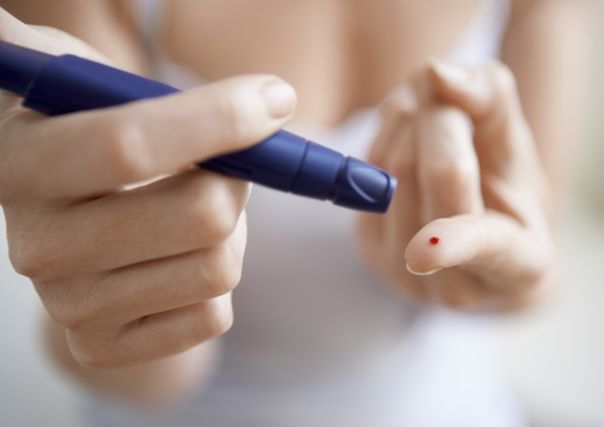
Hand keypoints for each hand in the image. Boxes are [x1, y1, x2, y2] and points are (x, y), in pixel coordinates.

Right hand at [0, 10, 296, 367]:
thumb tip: (270, 104)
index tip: (274, 102)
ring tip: (193, 213)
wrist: (70, 220)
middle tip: (231, 164)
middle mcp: (35, 245)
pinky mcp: (103, 347)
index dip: (218, 122)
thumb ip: (155, 88)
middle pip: (200, 217)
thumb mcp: (102, 92)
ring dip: (229, 233)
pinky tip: (180, 259)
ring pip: (218, 268)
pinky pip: (211, 316)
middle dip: (239, 180)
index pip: (128, 147)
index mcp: (23, 163)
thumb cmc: (96, 139)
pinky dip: (215, 283)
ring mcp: (68, 305)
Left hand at [357, 60, 553, 310]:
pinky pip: (363, 171)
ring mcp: (405, 274)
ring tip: (435, 125)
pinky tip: (408, 142)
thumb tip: (434, 73)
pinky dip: (386, 137)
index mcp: (519, 265)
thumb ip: (489, 101)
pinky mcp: (368, 252)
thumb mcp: (515, 144)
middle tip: (454, 98)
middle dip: (442, 116)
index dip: (453, 242)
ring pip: (392, 165)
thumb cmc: (506, 190)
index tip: (420, 253)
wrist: (477, 235)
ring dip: (411, 120)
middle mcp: (457, 283)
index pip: (486, 247)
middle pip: (432, 174)